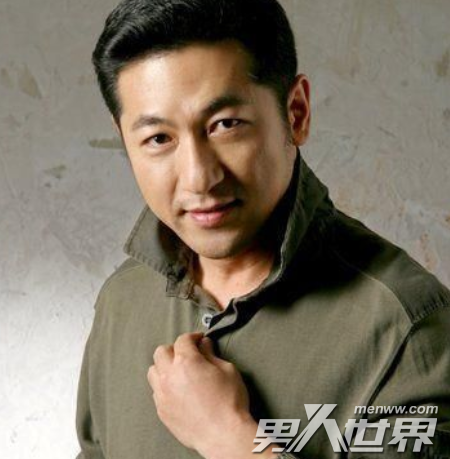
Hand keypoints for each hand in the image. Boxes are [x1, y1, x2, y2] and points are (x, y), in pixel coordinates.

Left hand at [148, 332, 275, 458]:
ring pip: (153, 371)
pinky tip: (177, 390)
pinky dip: (164, 385)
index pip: (183, 340)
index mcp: (186, 361)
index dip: (193, 336)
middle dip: (174, 349)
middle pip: (161, 352)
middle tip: (188, 353)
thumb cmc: (229, 400)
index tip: (200, 339)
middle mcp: (169, 375)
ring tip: (178, 371)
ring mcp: (162, 394)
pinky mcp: (162, 411)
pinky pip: (156, 391)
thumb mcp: (227, 370)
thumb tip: (204, 345)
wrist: (223, 434)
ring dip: (164, 366)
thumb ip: (211, 354)